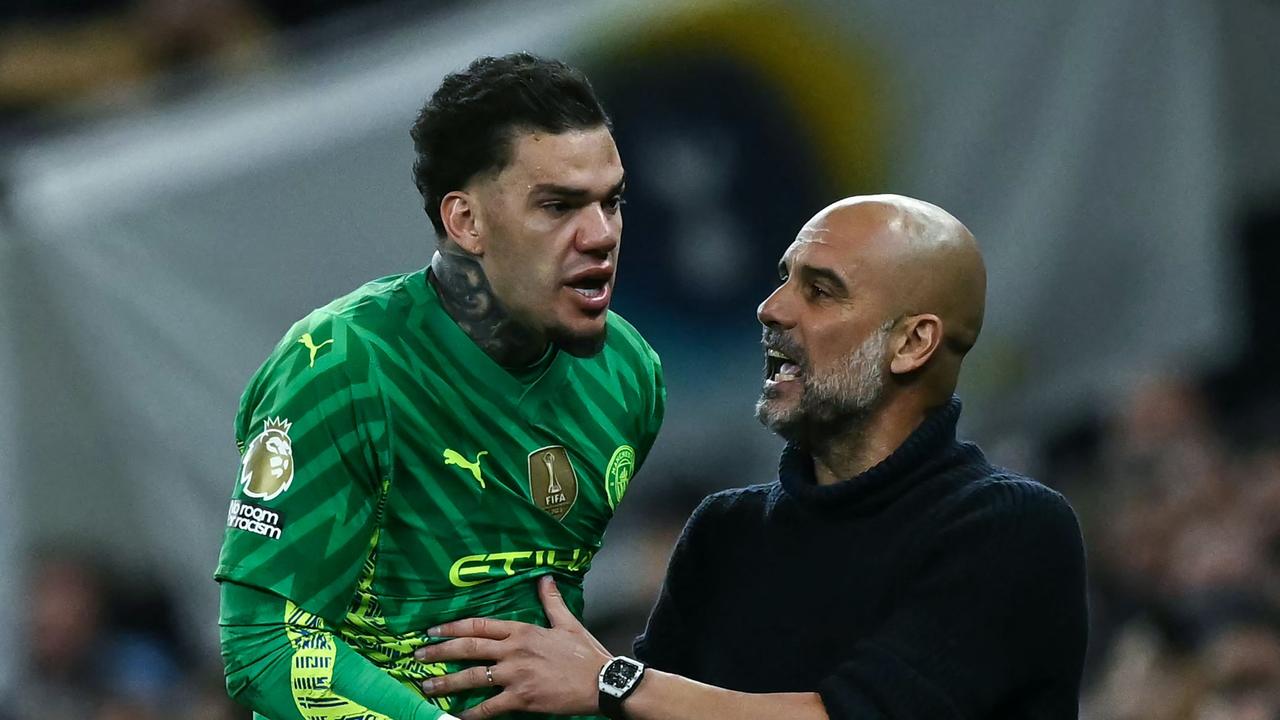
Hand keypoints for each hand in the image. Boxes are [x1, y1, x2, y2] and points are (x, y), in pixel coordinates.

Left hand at [415, 575, 612, 718]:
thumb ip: (552, 602)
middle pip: (468, 648)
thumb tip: (545, 578)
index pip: (480, 625)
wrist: (601, 682)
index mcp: (522, 630)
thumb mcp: (568, 624)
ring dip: (446, 682)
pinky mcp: (521, 699)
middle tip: (418, 657)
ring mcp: (515, 675)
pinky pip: (488, 707)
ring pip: (472, 677)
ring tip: (427, 686)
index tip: (433, 631)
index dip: (453, 627)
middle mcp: (514, 650)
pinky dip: (470, 713)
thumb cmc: (585, 654)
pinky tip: (456, 715)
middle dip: (439, 652)